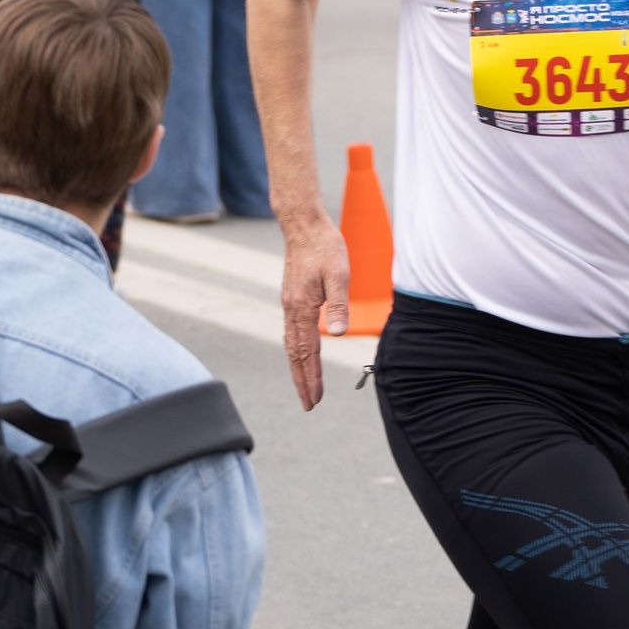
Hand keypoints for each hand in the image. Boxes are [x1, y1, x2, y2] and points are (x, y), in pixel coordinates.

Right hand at [279, 215, 348, 410]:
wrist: (303, 225)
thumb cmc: (324, 247)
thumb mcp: (338, 274)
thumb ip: (338, 305)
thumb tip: (337, 334)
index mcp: (302, 308)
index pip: (307, 352)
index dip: (311, 377)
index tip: (314, 399)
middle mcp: (291, 309)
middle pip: (294, 354)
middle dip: (301, 380)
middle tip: (308, 404)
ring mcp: (289, 303)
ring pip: (291, 344)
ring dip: (298, 367)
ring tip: (305, 385)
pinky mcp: (291, 296)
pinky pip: (291, 331)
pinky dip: (296, 349)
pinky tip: (301, 353)